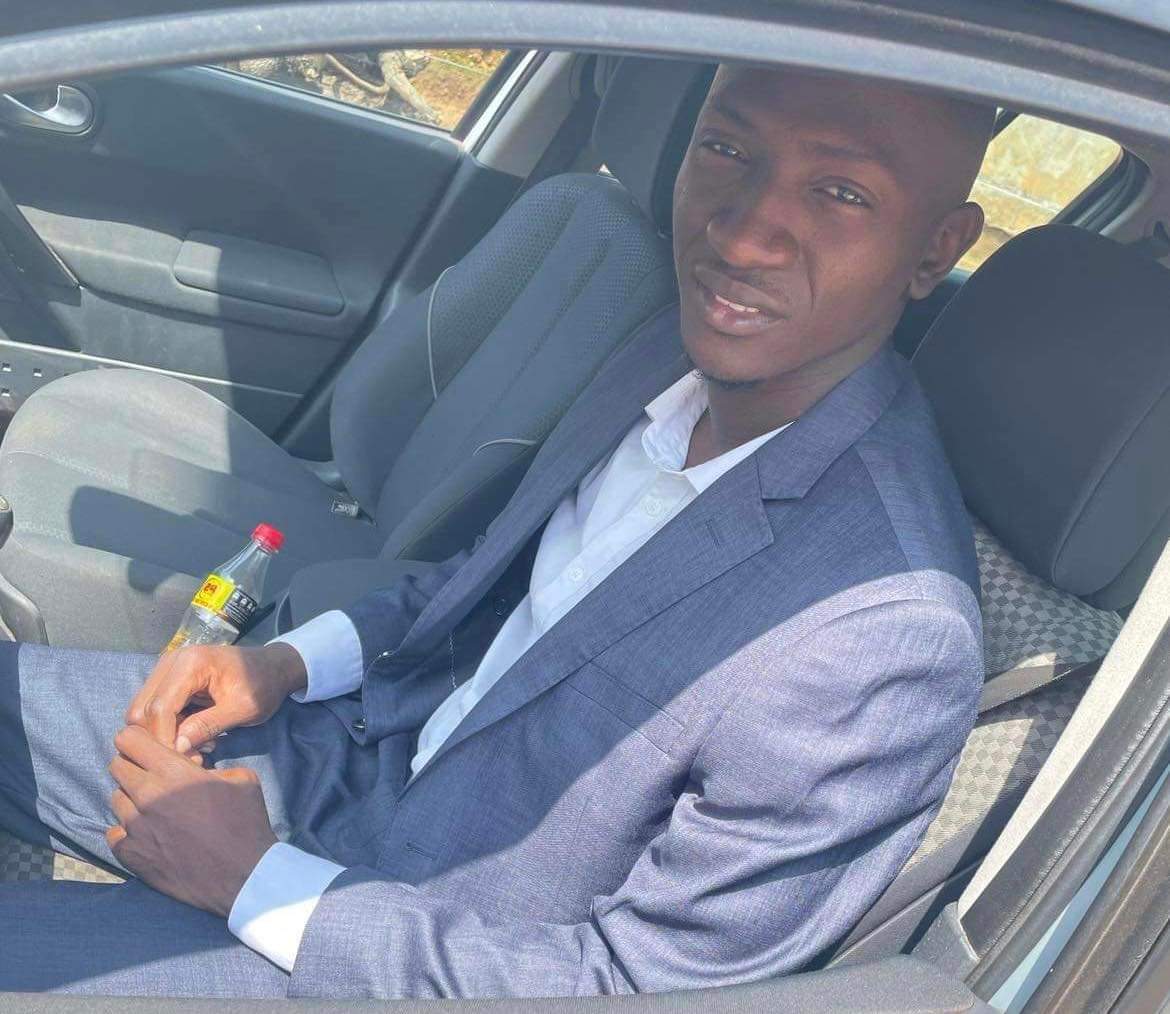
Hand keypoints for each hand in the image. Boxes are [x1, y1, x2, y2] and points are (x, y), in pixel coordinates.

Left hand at [107, 725, 276, 916]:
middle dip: (134, 765)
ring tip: (154, 807)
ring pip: (115, 799)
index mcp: (174, 772)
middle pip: (117, 766)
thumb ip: (210, 766)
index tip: (149, 746)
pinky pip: (114, 834)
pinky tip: (148, 833)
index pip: (129, 739)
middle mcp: (148, 796)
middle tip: (154, 775)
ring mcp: (136, 827)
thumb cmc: (246, 823)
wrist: (243, 875)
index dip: (138, 739)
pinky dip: (127, 831)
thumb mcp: (241, 778)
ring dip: (131, 798)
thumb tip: (195, 767)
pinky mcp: (131, 855)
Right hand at [127, 643, 307, 754]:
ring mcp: (166, 671)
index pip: (158, 708)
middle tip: (196, 756)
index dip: (165, 740)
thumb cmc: (263, 685)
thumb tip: (177, 747)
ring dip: (166, 736)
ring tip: (201, 746)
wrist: (273, 668)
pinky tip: (199, 737)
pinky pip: (155, 712)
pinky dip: (171, 729)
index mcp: (189, 663)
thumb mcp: (244, 708)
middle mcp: (170, 663)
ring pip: (144, 714)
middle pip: (141, 711)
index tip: (186, 762)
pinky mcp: (168, 682)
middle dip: (162, 739)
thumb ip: (209, 725)